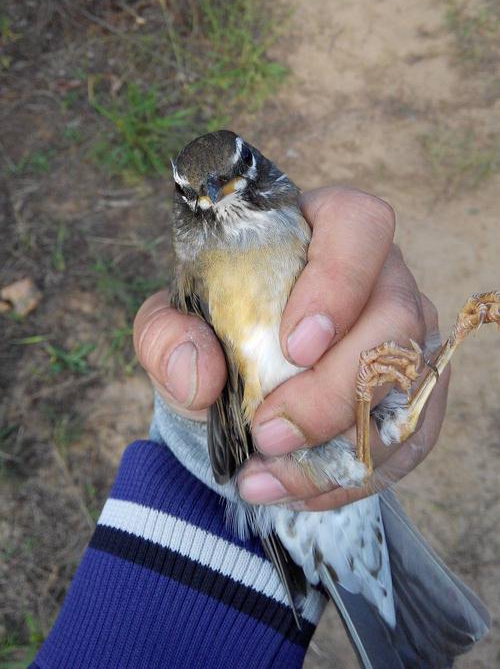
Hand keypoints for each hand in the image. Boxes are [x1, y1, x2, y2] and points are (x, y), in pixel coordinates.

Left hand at [133, 186, 449, 510]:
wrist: (235, 372)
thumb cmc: (214, 324)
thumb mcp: (171, 321)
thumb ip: (167, 335)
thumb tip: (200, 375)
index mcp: (327, 229)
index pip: (360, 227)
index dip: (339, 283)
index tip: (295, 345)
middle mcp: (382, 275)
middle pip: (396, 320)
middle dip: (334, 391)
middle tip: (268, 433)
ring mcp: (409, 333)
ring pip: (412, 387)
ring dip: (345, 448)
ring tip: (271, 477)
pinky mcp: (416, 392)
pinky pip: (412, 438)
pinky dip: (356, 475)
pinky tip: (297, 490)